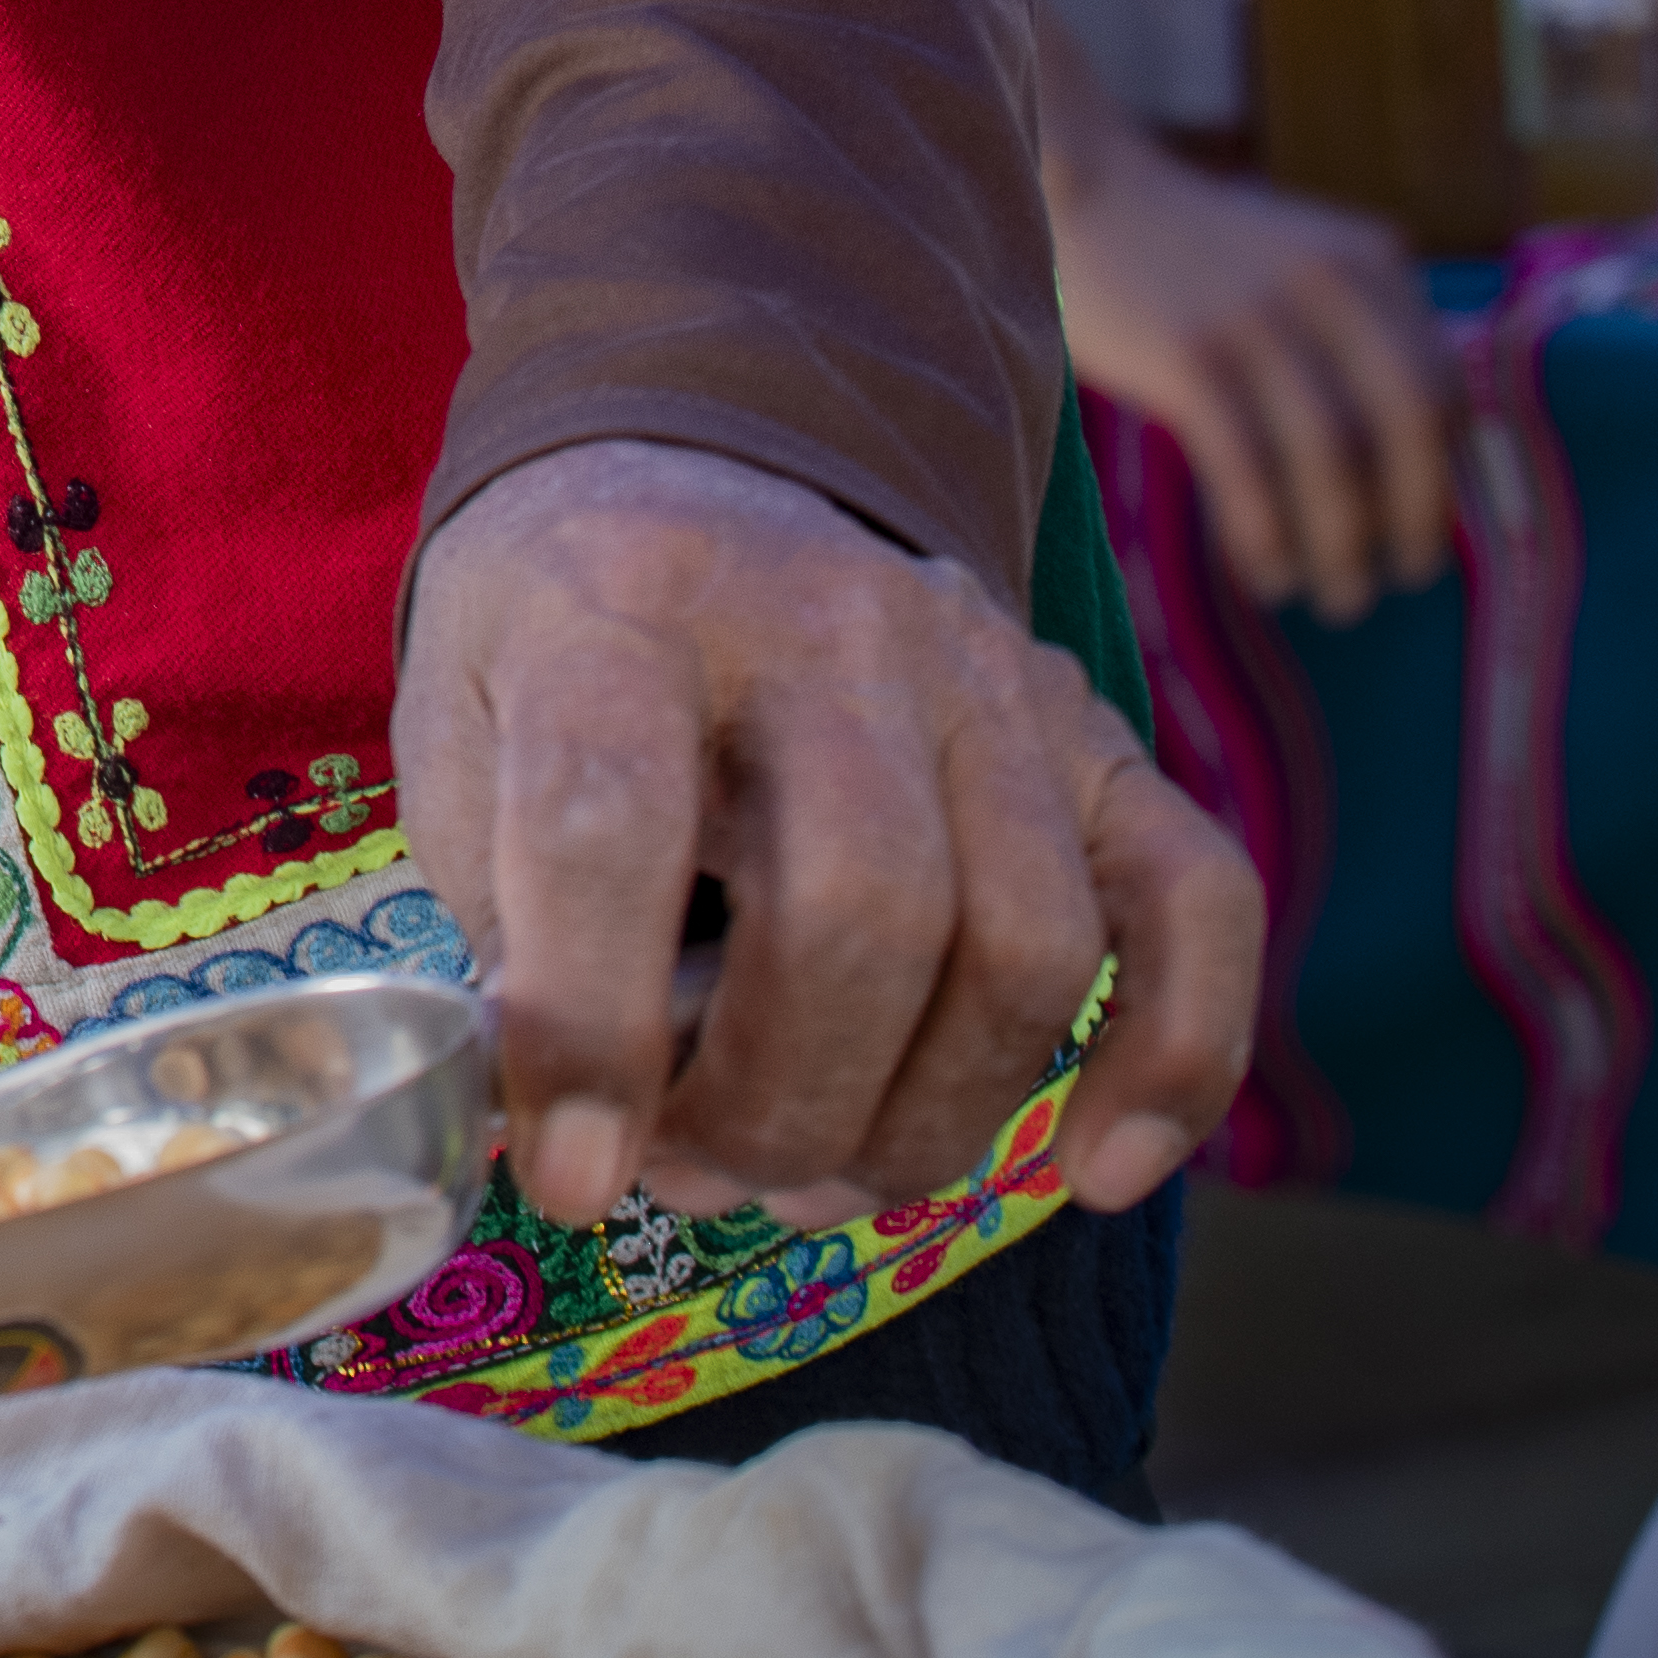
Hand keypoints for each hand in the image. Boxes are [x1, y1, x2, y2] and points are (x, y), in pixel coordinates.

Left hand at [397, 438, 1254, 1237]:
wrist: (691, 480)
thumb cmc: (558, 659)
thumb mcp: (459, 746)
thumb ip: (512, 932)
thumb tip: (595, 1146)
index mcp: (617, 611)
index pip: (609, 820)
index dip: (590, 1028)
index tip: (570, 1177)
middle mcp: (824, 624)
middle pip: (862, 907)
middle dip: (780, 1107)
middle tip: (698, 1175)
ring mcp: (985, 671)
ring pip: (1026, 945)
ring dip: (925, 1122)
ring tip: (812, 1176)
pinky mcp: (1098, 732)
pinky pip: (1198, 904)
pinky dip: (1172, 1062)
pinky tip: (1093, 1170)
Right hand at [1048, 82, 1459, 623]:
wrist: (1082, 192)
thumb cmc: (1193, 256)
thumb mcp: (1302, 269)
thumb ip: (1360, 336)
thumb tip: (1417, 472)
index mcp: (1373, 265)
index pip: (1442, 390)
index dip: (1445, 475)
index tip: (1427, 531)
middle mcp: (1330, 285)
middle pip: (1405, 425)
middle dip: (1414, 518)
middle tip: (1402, 580)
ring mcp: (1255, 318)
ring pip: (1328, 456)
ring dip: (1340, 545)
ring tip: (1337, 599)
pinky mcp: (1186, 354)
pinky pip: (1246, 465)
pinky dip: (1265, 532)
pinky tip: (1266, 573)